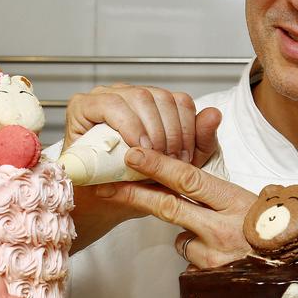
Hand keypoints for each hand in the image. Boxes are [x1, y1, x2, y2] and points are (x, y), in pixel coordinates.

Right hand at [64, 82, 221, 252]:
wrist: (107, 204)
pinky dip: (128, 126)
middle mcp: (130, 93)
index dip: (187, 128)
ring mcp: (105, 96)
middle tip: (169, 161)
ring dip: (152, 130)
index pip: (180, 100)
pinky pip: (111, 105)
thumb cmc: (141, 182)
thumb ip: (200, 140)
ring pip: (140, 97)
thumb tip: (214, 113)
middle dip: (171, 133)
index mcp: (154, 102)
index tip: (185, 158)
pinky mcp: (82, 105)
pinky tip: (135, 147)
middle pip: (162, 97)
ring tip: (153, 157)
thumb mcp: (181, 165)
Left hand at [95, 146, 256, 268]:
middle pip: (169, 206)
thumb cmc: (278, 227)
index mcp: (235, 200)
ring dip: (185, 231)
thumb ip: (217, 189)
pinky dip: (196, 251)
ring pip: (179, 237)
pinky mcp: (214, 277)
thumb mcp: (251, 199)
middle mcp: (225, 226)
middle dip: (134, 194)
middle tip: (107, 184)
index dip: (158, 165)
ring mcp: (218, 254)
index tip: (133, 155)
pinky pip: (190, 258)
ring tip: (215, 232)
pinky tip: (218, 252)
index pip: (189, 178)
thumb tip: (184, 179)